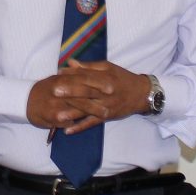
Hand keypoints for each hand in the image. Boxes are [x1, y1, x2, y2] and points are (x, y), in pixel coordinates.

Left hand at [26, 62, 148, 132]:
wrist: (141, 94)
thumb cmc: (122, 78)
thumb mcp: (109, 68)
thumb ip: (89, 67)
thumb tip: (71, 62)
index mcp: (105, 79)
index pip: (87, 76)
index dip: (72, 74)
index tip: (59, 73)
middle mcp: (105, 93)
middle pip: (86, 92)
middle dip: (70, 91)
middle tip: (54, 90)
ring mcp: (105, 107)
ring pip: (87, 109)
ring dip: (72, 113)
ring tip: (57, 114)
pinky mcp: (106, 118)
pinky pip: (91, 123)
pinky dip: (79, 128)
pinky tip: (67, 131)